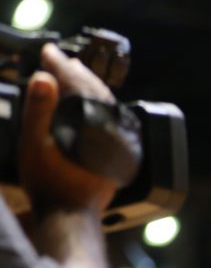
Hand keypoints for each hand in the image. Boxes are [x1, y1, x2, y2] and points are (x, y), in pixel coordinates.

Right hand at [19, 43, 120, 211]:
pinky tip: (87, 106)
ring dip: (89, 87)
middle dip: (78, 72)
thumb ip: (39, 110)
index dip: (61, 66)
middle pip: (97, 91)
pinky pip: (111, 119)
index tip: (48, 52)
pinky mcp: (119, 152)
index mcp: (91, 125)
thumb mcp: (34, 145)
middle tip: (61, 59)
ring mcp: (118, 141)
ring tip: (73, 74)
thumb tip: (44, 78)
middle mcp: (111, 130)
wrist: (71, 215)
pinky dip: (97, 106)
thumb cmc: (49, 184)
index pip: (78, 84)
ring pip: (107, 104)